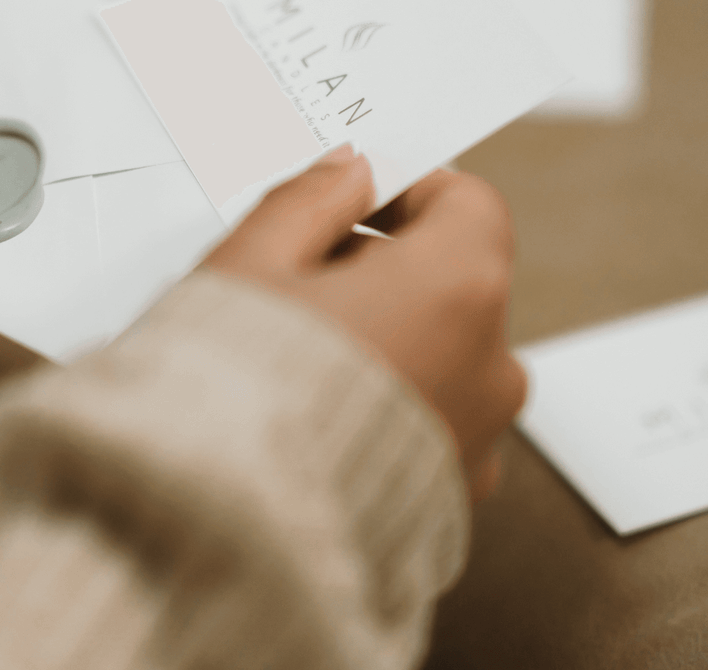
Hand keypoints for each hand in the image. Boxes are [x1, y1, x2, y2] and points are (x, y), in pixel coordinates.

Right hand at [204, 147, 525, 501]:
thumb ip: (312, 198)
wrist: (217, 533)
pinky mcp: (451, 500)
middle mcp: (491, 367)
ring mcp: (479, 441)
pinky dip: (388, 408)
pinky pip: (430, 427)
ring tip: (297, 355)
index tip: (350, 200)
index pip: (466, 205)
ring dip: (389, 341)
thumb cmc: (231, 393)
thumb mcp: (253, 259)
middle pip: (455, 283)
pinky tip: (316, 414)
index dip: (405, 189)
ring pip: (443, 358)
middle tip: (298, 279)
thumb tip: (348, 174)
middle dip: (385, 269)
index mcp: (456, 289)